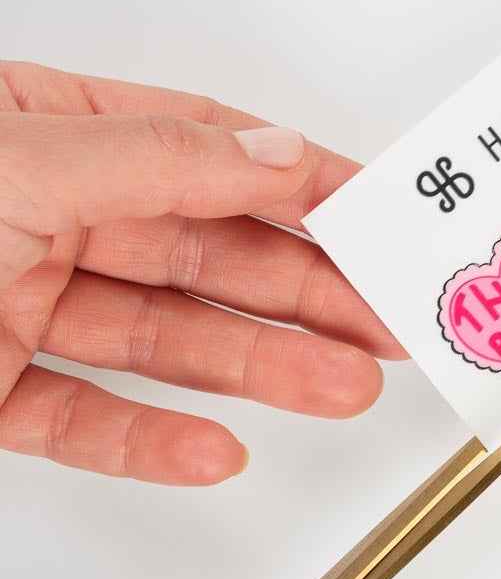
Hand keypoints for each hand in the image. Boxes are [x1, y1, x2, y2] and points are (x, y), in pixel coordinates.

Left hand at [0, 60, 403, 483]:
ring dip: (255, 368)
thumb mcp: (18, 162)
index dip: (297, 180)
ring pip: (156, 339)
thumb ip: (152, 157)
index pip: (199, 145)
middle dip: (303, 290)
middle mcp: (33, 211)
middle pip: (198, 252)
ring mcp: (9, 303)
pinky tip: (215, 449)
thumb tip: (273, 153)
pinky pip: (82, 420)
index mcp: (40, 129)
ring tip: (341, 388)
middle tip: (384, 319)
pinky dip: (151, 441)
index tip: (379, 214)